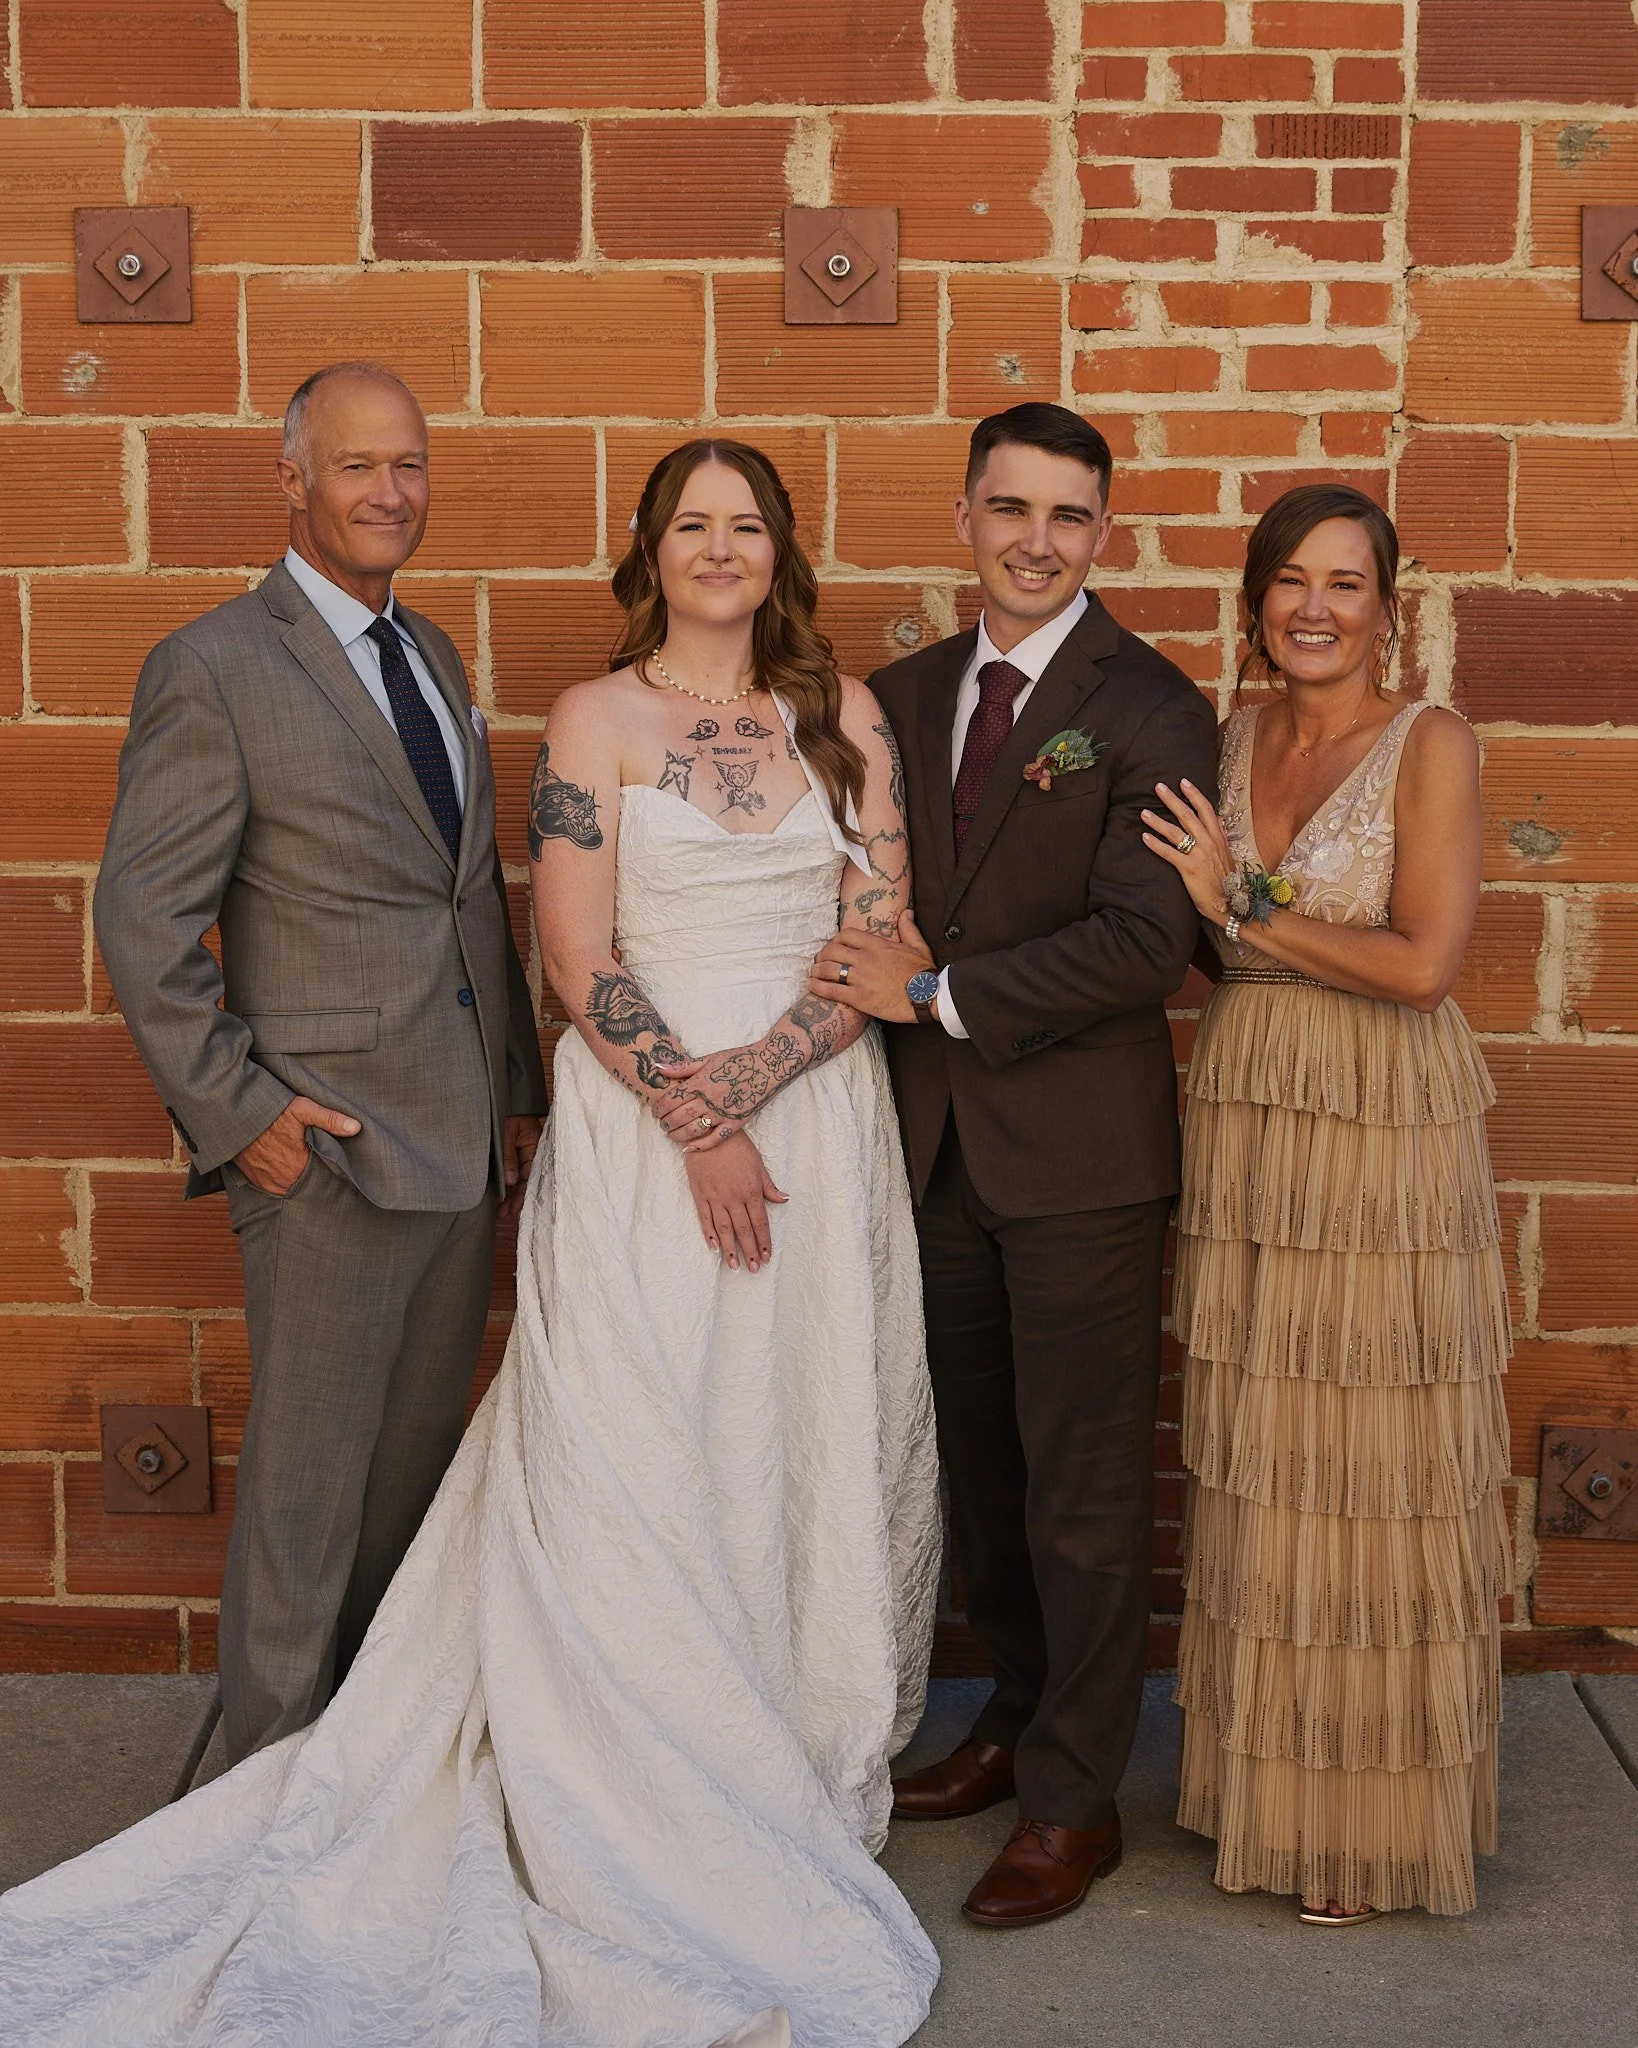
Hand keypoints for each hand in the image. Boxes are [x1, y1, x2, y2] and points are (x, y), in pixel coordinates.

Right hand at [233, 1095, 360, 1195]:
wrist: (232, 1117)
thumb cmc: (268, 1112)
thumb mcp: (301, 1109)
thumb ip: (329, 1119)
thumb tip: (356, 1127)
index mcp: (299, 1166)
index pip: (323, 1177)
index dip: (331, 1171)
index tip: (338, 1166)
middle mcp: (283, 1180)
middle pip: (307, 1183)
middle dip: (316, 1177)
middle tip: (323, 1166)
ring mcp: (267, 1182)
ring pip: (291, 1186)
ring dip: (298, 1180)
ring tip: (304, 1167)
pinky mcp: (255, 1180)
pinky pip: (274, 1187)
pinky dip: (282, 1180)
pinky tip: (287, 1169)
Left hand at [498, 1114, 543, 1220]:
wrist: (509, 1098)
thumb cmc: (509, 1112)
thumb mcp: (507, 1134)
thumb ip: (509, 1157)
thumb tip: (512, 1182)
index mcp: (536, 1148)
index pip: (531, 1177)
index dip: (522, 1195)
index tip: (512, 1208)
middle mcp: (534, 1154)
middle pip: (527, 1182)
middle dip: (516, 1200)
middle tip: (503, 1214)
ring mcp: (526, 1155)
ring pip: (521, 1181)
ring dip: (512, 1196)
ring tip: (500, 1212)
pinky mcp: (519, 1154)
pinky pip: (516, 1174)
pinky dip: (510, 1186)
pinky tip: (502, 1197)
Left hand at [650, 1052, 749, 1154]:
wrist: (767, 1066)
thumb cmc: (737, 1060)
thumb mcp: (708, 1058)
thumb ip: (682, 1067)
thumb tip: (657, 1068)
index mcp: (700, 1082)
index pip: (670, 1100)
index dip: (658, 1108)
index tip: (656, 1110)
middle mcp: (709, 1100)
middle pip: (678, 1117)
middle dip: (665, 1123)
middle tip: (662, 1124)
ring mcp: (722, 1113)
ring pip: (692, 1131)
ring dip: (677, 1135)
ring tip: (671, 1134)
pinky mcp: (735, 1122)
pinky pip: (715, 1139)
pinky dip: (700, 1146)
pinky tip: (688, 1148)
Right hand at [684, 1131, 787, 1272]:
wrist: (709, 1131)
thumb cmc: (737, 1146)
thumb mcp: (759, 1164)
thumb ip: (769, 1186)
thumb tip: (784, 1199)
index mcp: (751, 1191)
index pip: (760, 1222)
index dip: (764, 1241)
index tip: (767, 1257)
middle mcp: (734, 1198)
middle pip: (743, 1230)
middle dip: (750, 1252)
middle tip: (754, 1270)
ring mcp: (715, 1197)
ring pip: (724, 1229)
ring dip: (730, 1249)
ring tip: (734, 1267)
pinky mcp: (700, 1194)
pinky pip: (705, 1218)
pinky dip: (709, 1234)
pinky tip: (714, 1248)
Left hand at [808, 908, 933, 1022]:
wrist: (928, 996)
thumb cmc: (924, 973)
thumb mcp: (918, 946)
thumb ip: (908, 928)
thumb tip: (907, 912)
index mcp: (877, 945)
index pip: (846, 934)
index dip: (835, 940)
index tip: (833, 947)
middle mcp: (865, 958)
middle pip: (832, 950)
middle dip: (822, 955)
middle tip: (819, 962)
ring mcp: (861, 978)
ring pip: (828, 969)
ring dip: (816, 970)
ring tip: (813, 974)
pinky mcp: (859, 998)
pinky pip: (831, 990)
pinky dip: (818, 987)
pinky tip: (812, 987)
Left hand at [1142, 779, 1235, 924]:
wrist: (1231, 903)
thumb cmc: (1227, 882)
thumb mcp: (1226, 855)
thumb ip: (1218, 837)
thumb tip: (1213, 820)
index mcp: (1218, 838)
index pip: (1206, 809)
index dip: (1194, 794)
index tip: (1183, 782)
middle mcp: (1209, 842)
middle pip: (1187, 815)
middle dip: (1171, 800)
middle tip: (1158, 787)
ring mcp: (1199, 855)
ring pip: (1175, 832)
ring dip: (1157, 821)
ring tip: (1143, 812)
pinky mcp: (1189, 869)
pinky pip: (1169, 853)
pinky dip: (1155, 844)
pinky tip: (1144, 837)